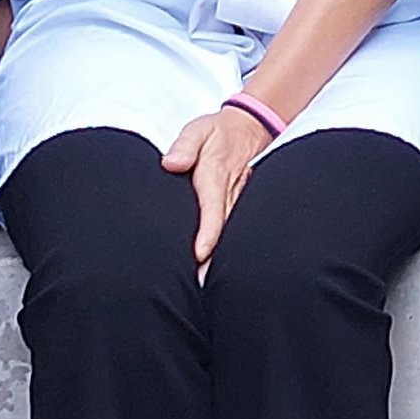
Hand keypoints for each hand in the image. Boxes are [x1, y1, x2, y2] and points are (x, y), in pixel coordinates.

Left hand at [161, 101, 271, 271]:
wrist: (247, 130)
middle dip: (212, 259)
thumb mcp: (197, 131)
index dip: (208, 233)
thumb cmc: (215, 133)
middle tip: (197, 286)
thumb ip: (185, 146)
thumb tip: (172, 163)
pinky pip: (230, 230)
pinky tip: (213, 271)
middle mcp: (230, 193)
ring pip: (228, 234)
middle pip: (222, 230)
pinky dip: (223, 250)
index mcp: (216, 176)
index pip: (213, 208)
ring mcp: (237, 201)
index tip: (200, 255)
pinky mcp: (237, 206)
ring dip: (218, 259)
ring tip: (202, 288)